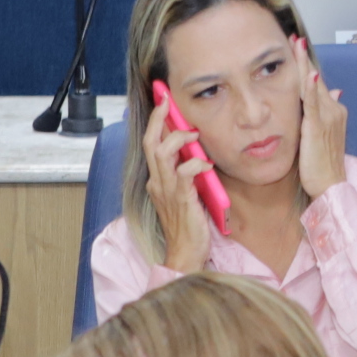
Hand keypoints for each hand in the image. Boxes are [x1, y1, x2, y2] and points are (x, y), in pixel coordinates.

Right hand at [141, 98, 216, 272]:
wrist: (185, 254)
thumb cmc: (188, 227)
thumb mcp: (184, 195)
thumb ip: (186, 175)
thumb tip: (197, 154)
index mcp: (157, 181)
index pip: (151, 145)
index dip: (156, 122)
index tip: (163, 102)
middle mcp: (158, 183)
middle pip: (150, 143)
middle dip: (159, 119)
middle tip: (168, 102)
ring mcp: (167, 191)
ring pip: (162, 153)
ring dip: (178, 138)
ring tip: (194, 134)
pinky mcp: (181, 200)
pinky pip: (184, 174)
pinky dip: (195, 164)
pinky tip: (206, 164)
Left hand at [294, 37, 347, 199]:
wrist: (332, 186)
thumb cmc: (323, 164)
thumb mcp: (323, 135)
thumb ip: (322, 112)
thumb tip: (332, 91)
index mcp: (333, 111)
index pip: (317, 83)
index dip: (306, 65)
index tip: (297, 47)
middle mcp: (334, 110)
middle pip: (315, 79)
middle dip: (304, 58)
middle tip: (294, 38)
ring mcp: (328, 118)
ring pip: (314, 86)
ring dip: (305, 64)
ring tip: (297, 46)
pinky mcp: (319, 128)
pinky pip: (314, 105)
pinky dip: (312, 88)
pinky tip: (310, 74)